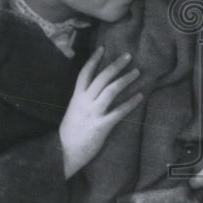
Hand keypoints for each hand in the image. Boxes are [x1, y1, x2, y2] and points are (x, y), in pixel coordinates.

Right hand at [59, 47, 142, 178]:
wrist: (62, 155)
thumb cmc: (69, 134)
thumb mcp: (73, 112)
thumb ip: (82, 100)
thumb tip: (94, 90)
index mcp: (76, 98)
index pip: (84, 73)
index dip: (93, 60)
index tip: (102, 47)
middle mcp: (84, 102)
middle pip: (101, 78)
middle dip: (115, 65)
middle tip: (128, 55)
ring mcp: (93, 114)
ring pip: (111, 91)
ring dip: (125, 79)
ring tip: (137, 72)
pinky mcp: (101, 126)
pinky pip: (118, 111)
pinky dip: (130, 103)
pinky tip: (140, 96)